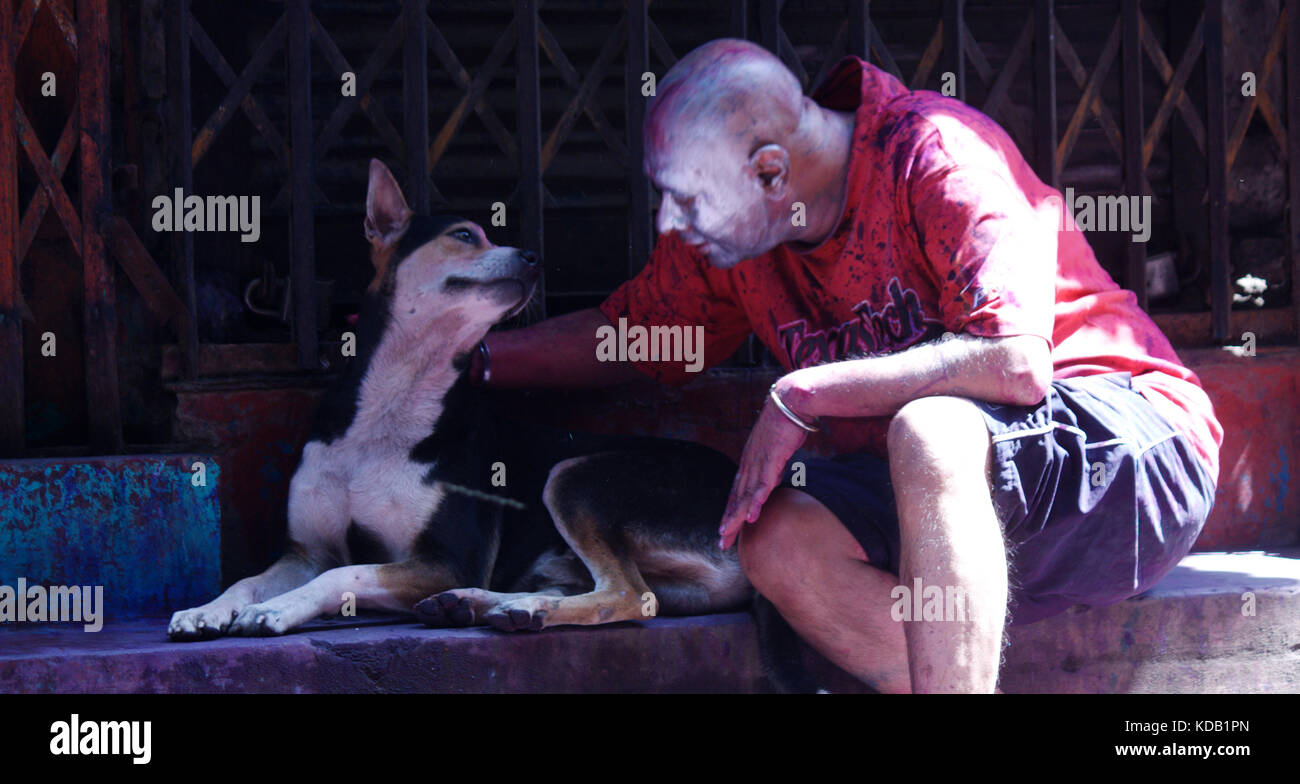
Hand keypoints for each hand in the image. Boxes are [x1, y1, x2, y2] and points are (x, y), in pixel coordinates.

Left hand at [719, 384, 810, 549]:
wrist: (791, 400)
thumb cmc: (786, 422)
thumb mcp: (775, 448)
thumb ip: (772, 465)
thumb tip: (773, 478)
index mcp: (750, 461)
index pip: (737, 492)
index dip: (730, 512)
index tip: (725, 530)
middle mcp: (750, 463)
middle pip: (736, 498)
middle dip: (728, 521)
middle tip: (721, 542)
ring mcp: (759, 461)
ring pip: (745, 495)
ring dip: (736, 516)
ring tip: (727, 534)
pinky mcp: (772, 459)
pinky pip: (763, 484)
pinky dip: (756, 501)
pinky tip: (751, 516)